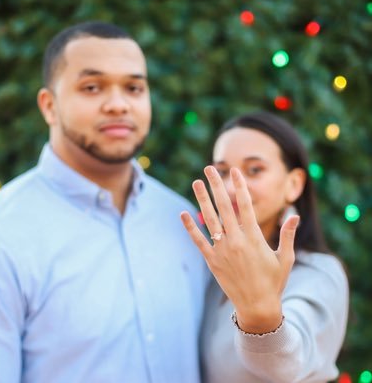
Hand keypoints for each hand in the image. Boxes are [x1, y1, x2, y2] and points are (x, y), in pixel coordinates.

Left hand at [180, 166, 298, 333]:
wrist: (257, 307)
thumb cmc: (273, 282)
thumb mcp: (285, 258)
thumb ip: (287, 235)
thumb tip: (294, 214)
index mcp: (255, 237)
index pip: (245, 205)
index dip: (239, 186)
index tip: (234, 171)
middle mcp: (237, 240)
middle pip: (224, 206)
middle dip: (216, 185)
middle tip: (209, 169)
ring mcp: (222, 250)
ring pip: (210, 219)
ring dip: (202, 200)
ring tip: (196, 183)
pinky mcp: (212, 260)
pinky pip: (199, 240)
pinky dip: (190, 227)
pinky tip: (183, 213)